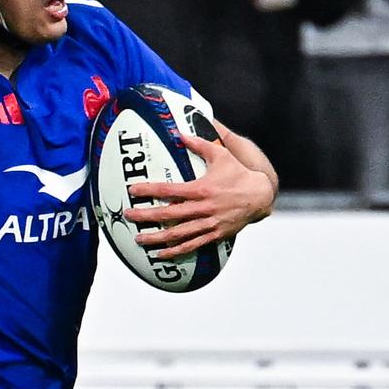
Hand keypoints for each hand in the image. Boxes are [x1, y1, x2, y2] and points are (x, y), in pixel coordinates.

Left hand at [124, 122, 277, 258]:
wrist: (260, 196)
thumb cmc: (238, 174)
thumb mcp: (221, 154)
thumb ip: (199, 144)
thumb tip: (179, 133)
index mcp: (201, 189)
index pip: (169, 190)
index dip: (149, 190)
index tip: (132, 190)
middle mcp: (202, 208)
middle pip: (168, 215)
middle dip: (146, 216)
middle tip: (128, 216)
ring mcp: (208, 224)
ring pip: (177, 234)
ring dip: (156, 238)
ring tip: (139, 239)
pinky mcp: (214, 235)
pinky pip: (191, 245)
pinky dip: (175, 251)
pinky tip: (161, 254)